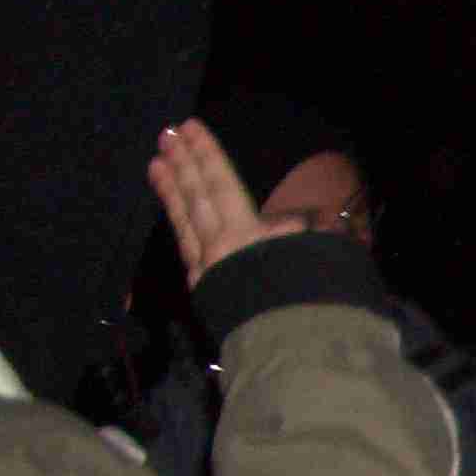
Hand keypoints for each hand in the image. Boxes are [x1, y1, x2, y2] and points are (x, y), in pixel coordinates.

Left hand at [147, 119, 305, 286]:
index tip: (191, 127)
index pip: (222, 184)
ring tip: (156, 164)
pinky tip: (176, 218)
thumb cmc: (312, 298)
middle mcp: (220, 246)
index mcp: (247, 232)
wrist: (295, 348)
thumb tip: (300, 221)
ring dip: (171, 191)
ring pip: (185, 222)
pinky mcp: (208, 292)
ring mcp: (209, 269)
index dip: (207, 154)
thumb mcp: (320, 254)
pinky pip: (188, 249)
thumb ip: (305, 231)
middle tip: (166, 135)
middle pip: (197, 197)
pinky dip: (180, 229)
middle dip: (183, 164)